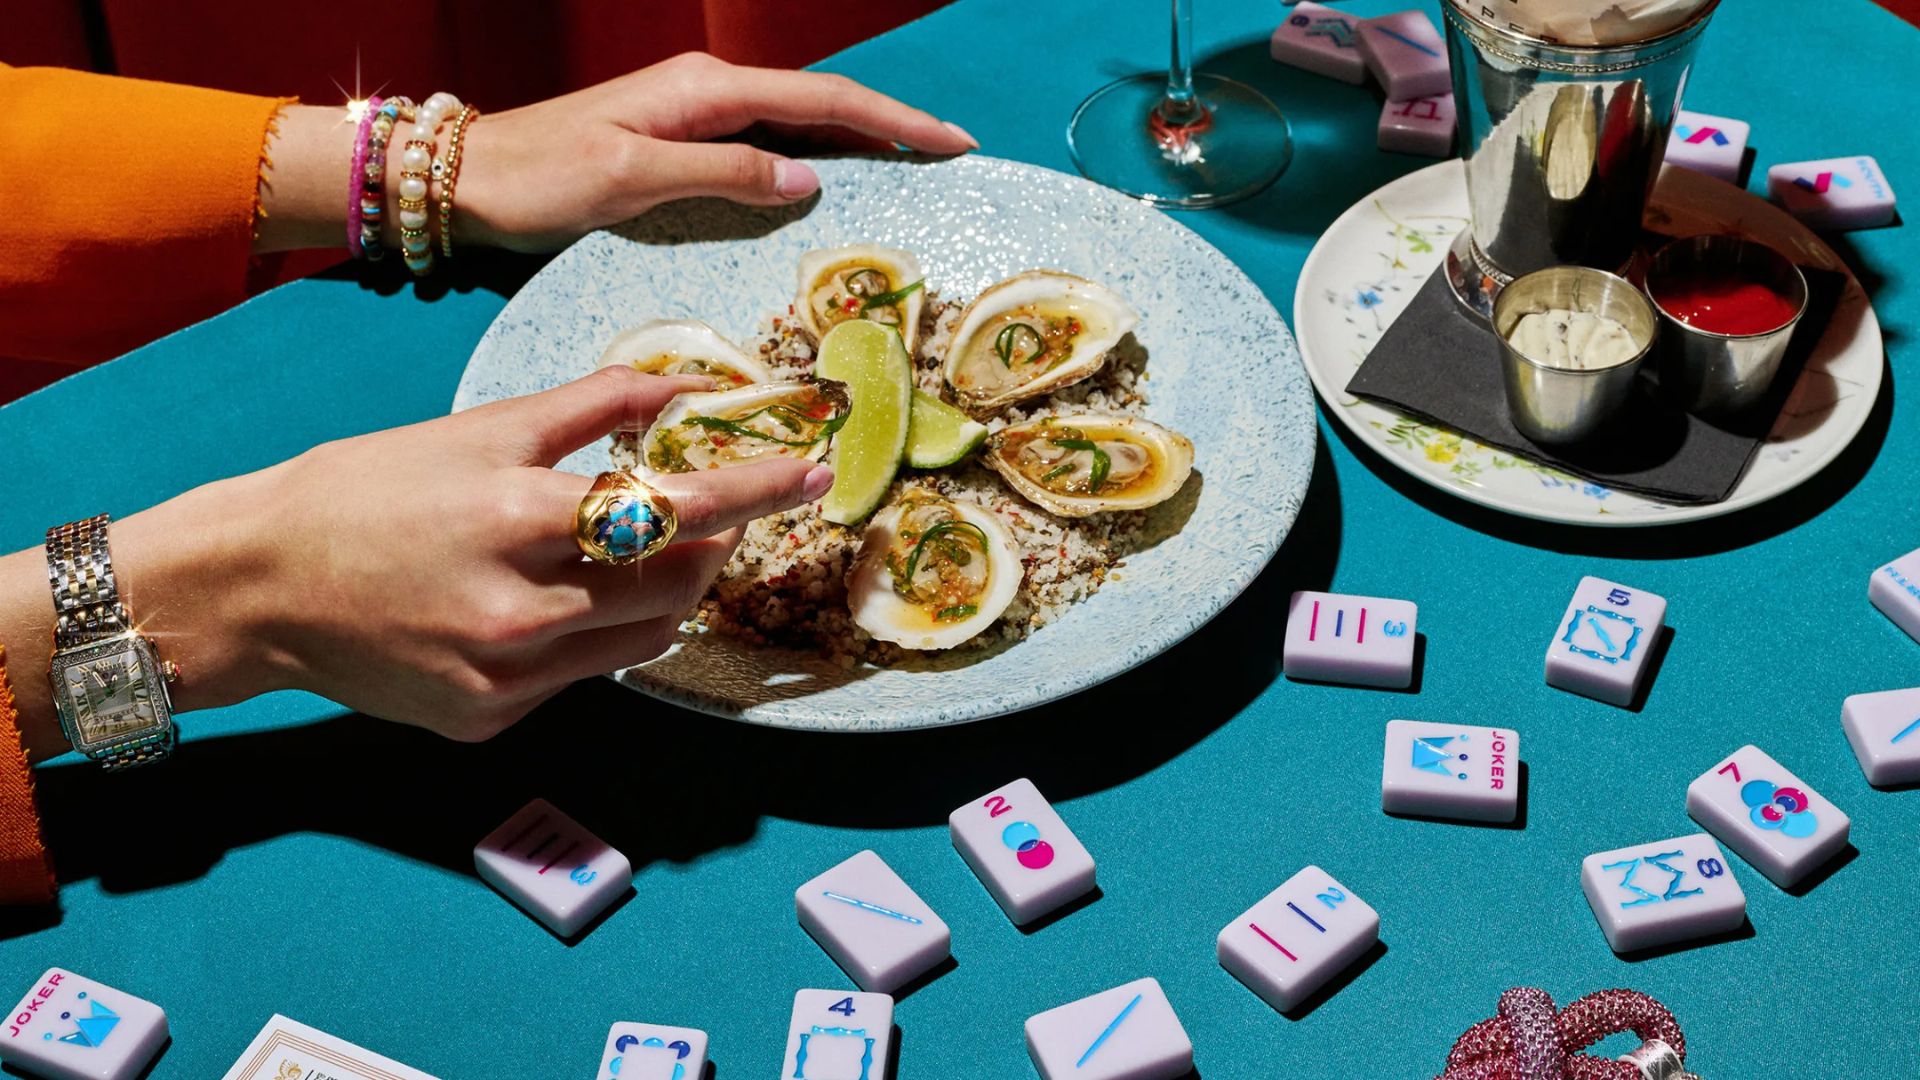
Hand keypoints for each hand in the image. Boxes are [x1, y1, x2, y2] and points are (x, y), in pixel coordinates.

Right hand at [0, 366, 829, 757]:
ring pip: (644, 636)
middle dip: (715, 543)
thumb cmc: (362, 491)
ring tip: (651, 552)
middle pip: (673, 581)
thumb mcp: (474, 430)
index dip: (754, 489)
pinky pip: (587, 674)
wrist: (255, 589)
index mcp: (516, 518)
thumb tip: (681, 385)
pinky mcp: (491, 716)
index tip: (813, 473)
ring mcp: (507, 675)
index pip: (672, 504)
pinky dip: (602, 632)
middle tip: (725, 513)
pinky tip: (570, 601)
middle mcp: (520, 608)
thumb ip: (589, 408)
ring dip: (670, 590)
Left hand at [456, 52, 978, 250]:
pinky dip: (815, 155)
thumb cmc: (540, 178)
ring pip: (800, 120)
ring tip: (915, 166)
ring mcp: (695, 115)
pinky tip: (839, 178)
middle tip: (952, 153)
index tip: (950, 142)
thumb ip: (723, 173)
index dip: (893, 119)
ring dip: (860, 139)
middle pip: (823, 101)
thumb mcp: (630, 179)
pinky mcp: (681, 143)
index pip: (823, 97)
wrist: (469, 179)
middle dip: (892, 124)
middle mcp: (708, 92)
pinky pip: (768, 143)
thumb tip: (810, 178)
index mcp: (704, 90)